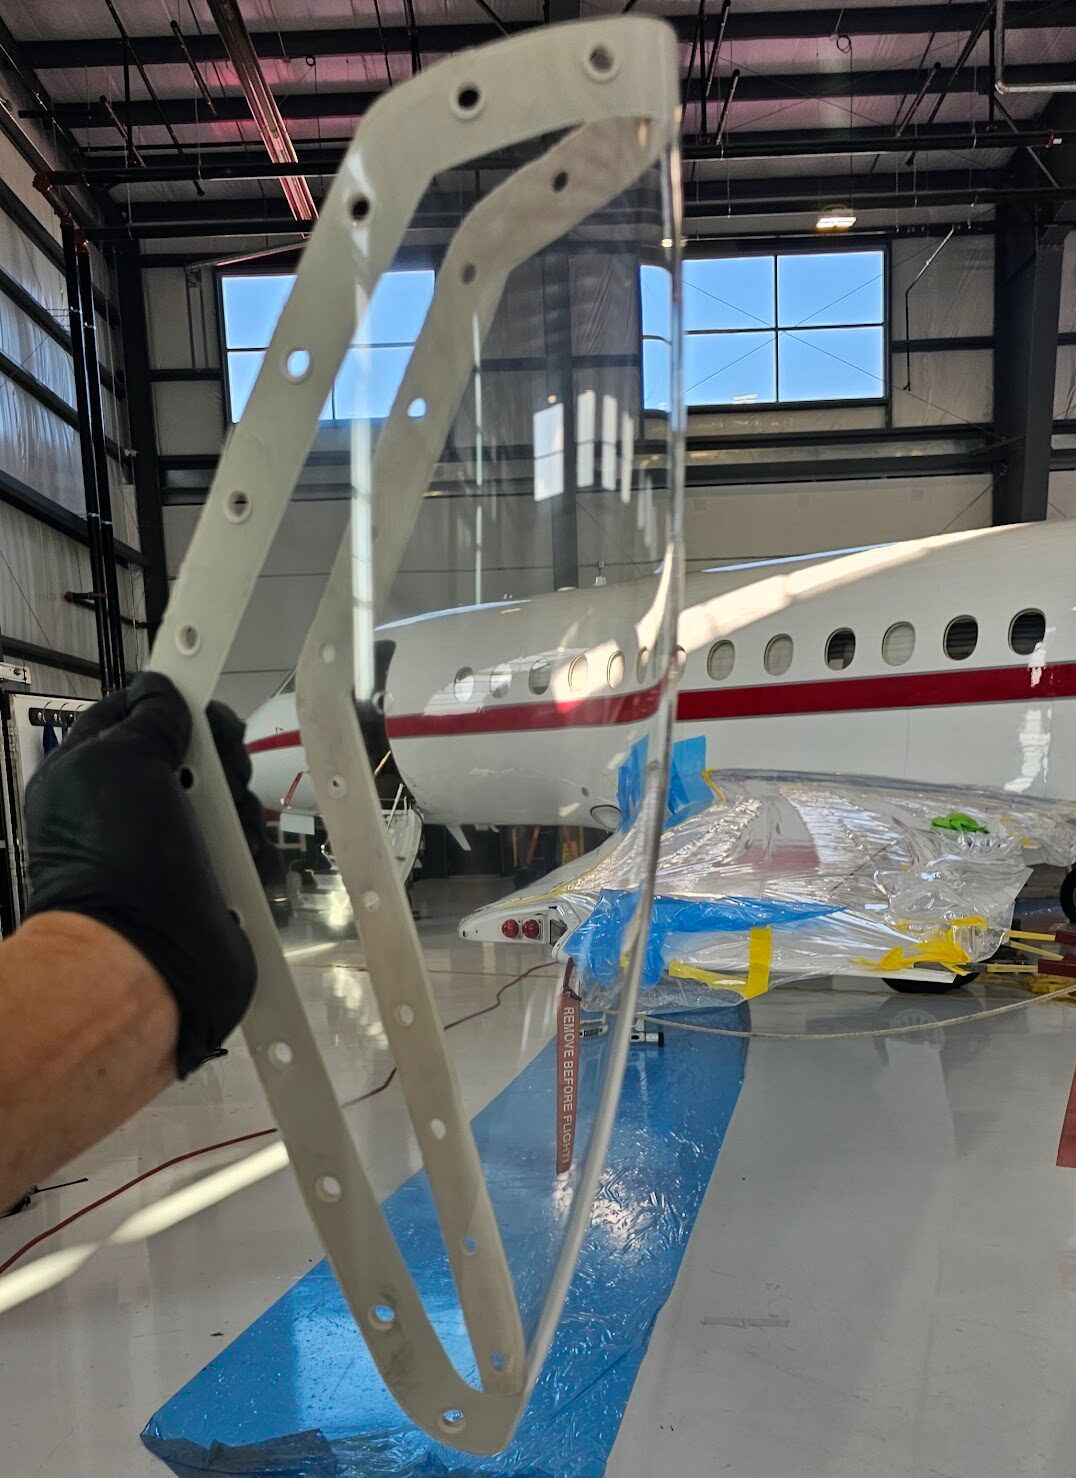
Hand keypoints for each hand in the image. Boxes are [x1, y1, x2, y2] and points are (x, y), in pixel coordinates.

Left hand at [24, 673, 263, 1076]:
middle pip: (198, 759)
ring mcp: (174, 852)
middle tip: (221, 777)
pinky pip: (253, 853)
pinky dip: (257, 857)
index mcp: (92, 777)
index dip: (173, 703)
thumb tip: (164, 691)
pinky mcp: (214, 887)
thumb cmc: (120, 866)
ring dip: (242, 815)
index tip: (205, 699)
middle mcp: (132, 814)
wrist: (149, 962)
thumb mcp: (120, 761)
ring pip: (232, 804)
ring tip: (229, 838)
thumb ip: (148, 718)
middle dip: (221, 764)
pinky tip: (245, 868)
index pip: (135, 715)